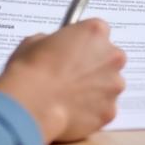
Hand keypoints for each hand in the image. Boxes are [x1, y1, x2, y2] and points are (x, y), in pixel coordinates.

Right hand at [0, 18, 125, 143]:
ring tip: (70, 97)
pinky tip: (72, 113)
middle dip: (95, 66)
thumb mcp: (37, 40)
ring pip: (109, 86)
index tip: (75, 51)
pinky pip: (103, 110)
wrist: (32, 102)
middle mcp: (111, 56)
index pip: (98, 32)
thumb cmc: (31, 68)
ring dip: (96, 90)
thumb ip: (56, 42)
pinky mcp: (109, 112)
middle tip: (73, 75)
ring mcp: (113, 85)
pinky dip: (91, 112)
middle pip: (109, 58)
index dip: (84, 43)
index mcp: (95, 31)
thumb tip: (56, 51)